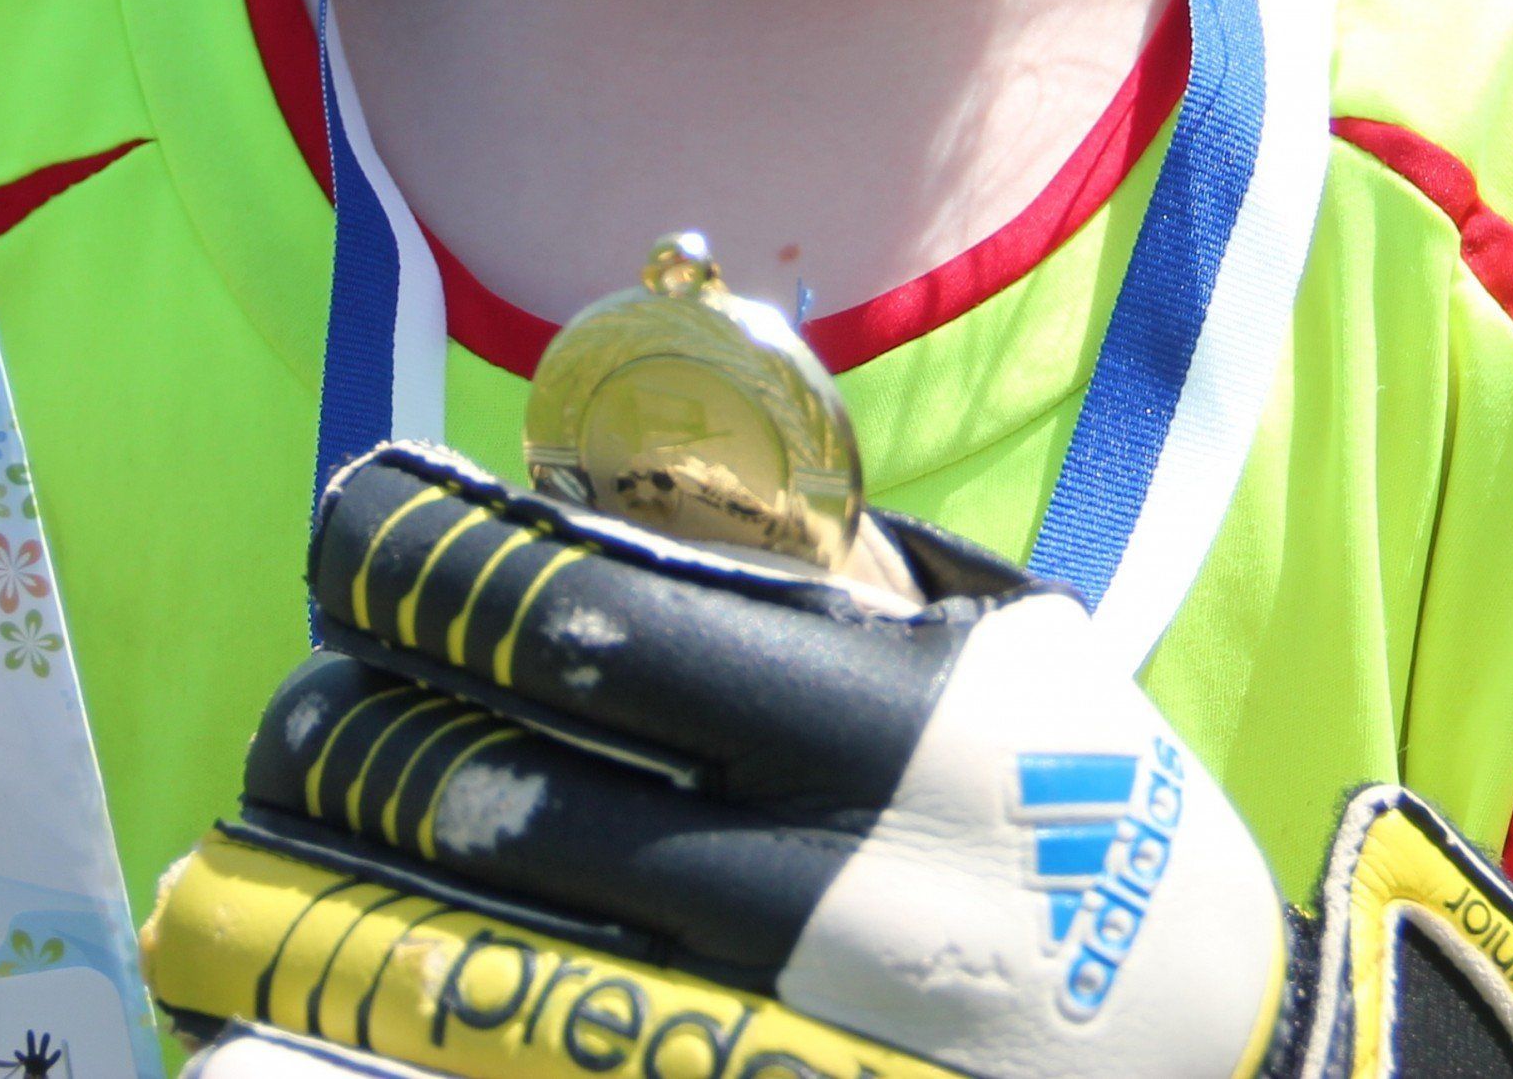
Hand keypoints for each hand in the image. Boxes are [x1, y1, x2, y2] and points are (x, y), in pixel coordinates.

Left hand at [148, 446, 1512, 1078]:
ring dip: (334, 911)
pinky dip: (407, 1055)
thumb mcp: (1021, 656)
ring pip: (484, 972)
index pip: (596, 619)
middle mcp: (834, 884)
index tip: (348, 532)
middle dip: (350, 743)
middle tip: (297, 716)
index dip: (438, 568)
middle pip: (501, 798)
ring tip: (258, 866)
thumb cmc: (1117, 836)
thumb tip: (630, 491)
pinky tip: (315, 1028)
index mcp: (890, 722)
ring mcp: (799, 1041)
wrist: (1254, 1074)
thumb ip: (845, 572)